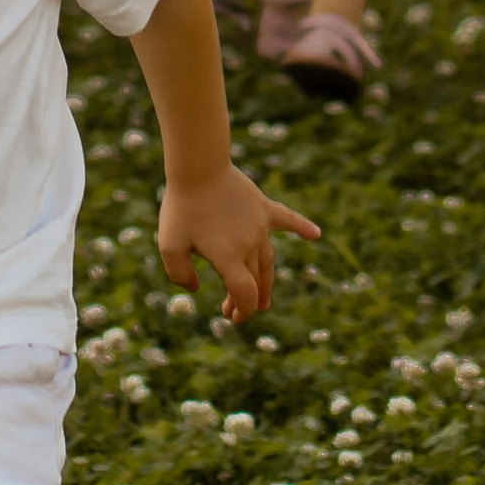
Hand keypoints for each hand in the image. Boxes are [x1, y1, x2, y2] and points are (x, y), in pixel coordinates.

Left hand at [157, 164, 319, 321]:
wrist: (198, 167)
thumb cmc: (181, 207)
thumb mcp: (168, 245)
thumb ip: (178, 274)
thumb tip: (197, 288)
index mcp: (228, 257)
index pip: (245, 294)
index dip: (242, 311)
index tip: (232, 318)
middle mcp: (249, 244)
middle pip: (254, 281)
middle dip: (244, 301)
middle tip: (230, 311)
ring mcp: (259, 226)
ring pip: (267, 260)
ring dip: (265, 282)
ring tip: (264, 301)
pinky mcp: (262, 208)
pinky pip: (287, 219)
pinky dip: (302, 227)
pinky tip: (316, 234)